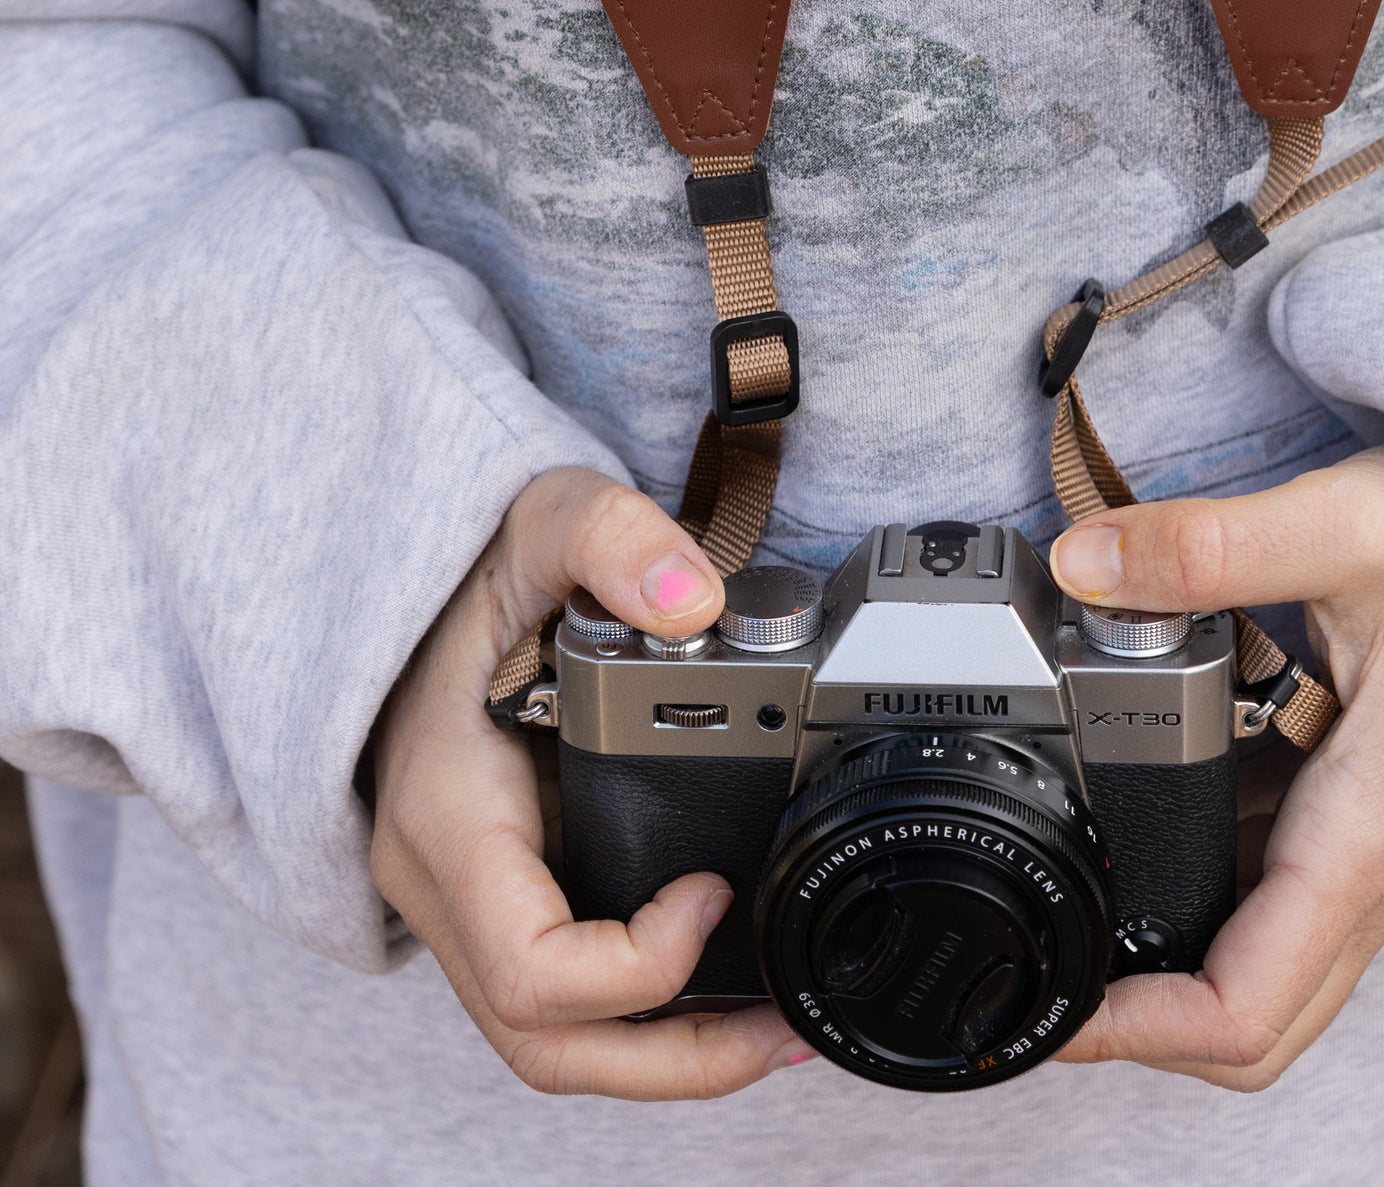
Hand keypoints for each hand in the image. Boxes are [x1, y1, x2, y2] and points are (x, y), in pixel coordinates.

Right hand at [371, 465, 806, 1098]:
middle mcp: (442, 887)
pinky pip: (561, 1000)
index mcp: (447, 818)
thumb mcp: (537, 518)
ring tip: (778, 1031)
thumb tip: (692, 598)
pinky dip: (642, 1013)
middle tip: (786, 1030)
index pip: (527, 970)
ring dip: (665, 1056)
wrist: (403, 586)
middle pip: (544, 1043)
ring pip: (550, 1041)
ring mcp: (463, 909)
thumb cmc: (463, 567)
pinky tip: (724, 989)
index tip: (713, 887)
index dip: (634, 966)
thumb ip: (610, 538)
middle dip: (673, 1060)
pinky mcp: (498, 905)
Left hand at [1049, 439, 1383, 1088]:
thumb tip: (1083, 568)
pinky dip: (1205, 897)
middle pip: (1257, 1023)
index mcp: (1369, 836)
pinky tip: (1141, 822)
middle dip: (1142, 1026)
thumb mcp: (1342, 522)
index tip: (1049, 1014)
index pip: (1247, 1008)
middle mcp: (1381, 870)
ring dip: (1172, 967)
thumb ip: (1207, 548)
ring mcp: (1382, 851)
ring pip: (1270, 971)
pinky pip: (1284, 902)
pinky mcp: (1373, 816)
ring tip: (1066, 902)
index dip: (1136, 1032)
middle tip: (1040, 971)